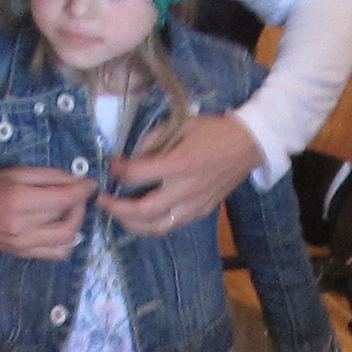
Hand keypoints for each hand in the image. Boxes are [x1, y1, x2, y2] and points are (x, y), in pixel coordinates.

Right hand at [0, 167, 93, 256]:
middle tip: (76, 195)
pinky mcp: (23, 254)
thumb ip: (48, 176)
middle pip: (68, 220)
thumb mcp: (16, 172)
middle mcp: (23, 225)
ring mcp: (23, 244)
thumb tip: (76, 180)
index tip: (90, 183)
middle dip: (79, 206)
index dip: (82, 190)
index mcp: (20, 200)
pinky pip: (56, 253)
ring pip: (66, 239)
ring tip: (69, 211)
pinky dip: (66, 242)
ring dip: (75, 224)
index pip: (63, 199)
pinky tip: (61, 228)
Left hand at [101, 113, 261, 237]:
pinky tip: (143, 216)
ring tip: (118, 214)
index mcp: (179, 163)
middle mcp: (185, 189)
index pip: (136, 174)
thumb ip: (154, 139)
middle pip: (142, 211)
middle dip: (116, 208)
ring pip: (156, 227)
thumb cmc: (214, 131)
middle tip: (102, 200)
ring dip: (132, 224)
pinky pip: (172, 225)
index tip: (110, 165)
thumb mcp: (182, 124)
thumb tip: (132, 155)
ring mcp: (195, 205)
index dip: (117, 170)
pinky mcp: (202, 211)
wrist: (249, 145)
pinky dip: (153, 224)